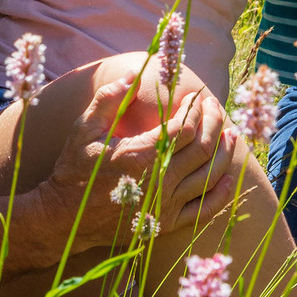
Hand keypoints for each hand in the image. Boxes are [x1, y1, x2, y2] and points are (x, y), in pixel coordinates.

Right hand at [42, 75, 241, 249]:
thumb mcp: (85, 128)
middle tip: (215, 106)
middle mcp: (158, 182)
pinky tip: (228, 175)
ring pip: (210, 175)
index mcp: (140, 156)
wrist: (66, 219)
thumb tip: (135, 71)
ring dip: (225, 152)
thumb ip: (110, 97)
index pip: (185, 127)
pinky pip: (206, 209)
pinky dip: (222, 191)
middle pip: (204, 147)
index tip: (198, 96)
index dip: (197, 109)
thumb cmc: (75, 170)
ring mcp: (165, 206)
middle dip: (215, 121)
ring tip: (230, 133)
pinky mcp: (167, 225)